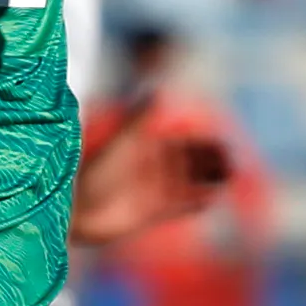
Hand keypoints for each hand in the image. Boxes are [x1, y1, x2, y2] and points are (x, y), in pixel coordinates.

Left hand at [69, 94, 233, 245]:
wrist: (74, 207)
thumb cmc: (93, 171)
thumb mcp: (122, 142)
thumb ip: (139, 119)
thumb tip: (158, 92)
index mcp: (147, 150)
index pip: (182, 145)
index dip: (202, 145)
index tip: (221, 142)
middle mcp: (152, 170)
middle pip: (190, 165)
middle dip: (209, 163)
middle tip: (230, 163)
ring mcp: (153, 192)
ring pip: (188, 185)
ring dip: (207, 181)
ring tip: (227, 179)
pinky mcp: (151, 213)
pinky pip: (179, 207)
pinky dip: (194, 203)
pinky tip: (210, 199)